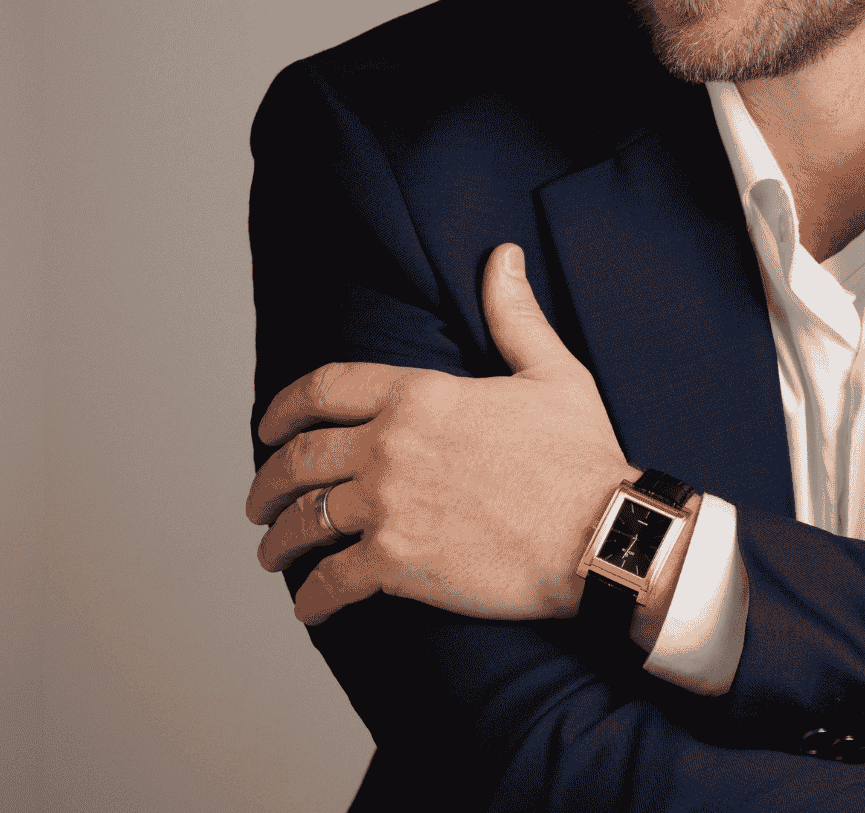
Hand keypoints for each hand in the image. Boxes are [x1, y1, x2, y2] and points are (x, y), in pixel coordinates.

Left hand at [246, 243, 636, 625]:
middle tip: (258, 501)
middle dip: (268, 481)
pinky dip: (312, 596)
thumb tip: (502, 258)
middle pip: (300, 458)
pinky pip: (332, 580)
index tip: (267, 428)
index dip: (284, 409)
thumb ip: (514, 316)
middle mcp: (389, 445)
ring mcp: (388, 505)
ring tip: (271, 552)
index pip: (322, 389)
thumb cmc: (582, 459)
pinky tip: (307, 606)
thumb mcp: (551, 373)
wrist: (606, 536)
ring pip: (306, 520)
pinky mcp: (397, 563)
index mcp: (417, 394)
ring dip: (280, 539)